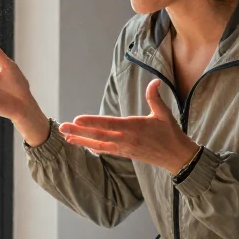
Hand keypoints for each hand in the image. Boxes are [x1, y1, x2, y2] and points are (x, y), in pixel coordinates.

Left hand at [59, 79, 199, 172]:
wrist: (176, 158)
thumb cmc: (170, 133)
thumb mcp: (164, 114)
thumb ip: (155, 98)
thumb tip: (154, 81)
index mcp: (133, 128)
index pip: (108, 124)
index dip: (92, 122)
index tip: (77, 119)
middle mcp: (125, 139)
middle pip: (98, 135)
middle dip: (79, 131)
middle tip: (62, 127)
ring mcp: (123, 148)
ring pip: (98, 144)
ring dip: (81, 140)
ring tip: (65, 136)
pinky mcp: (124, 153)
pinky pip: (105, 150)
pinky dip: (91, 146)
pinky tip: (80, 143)